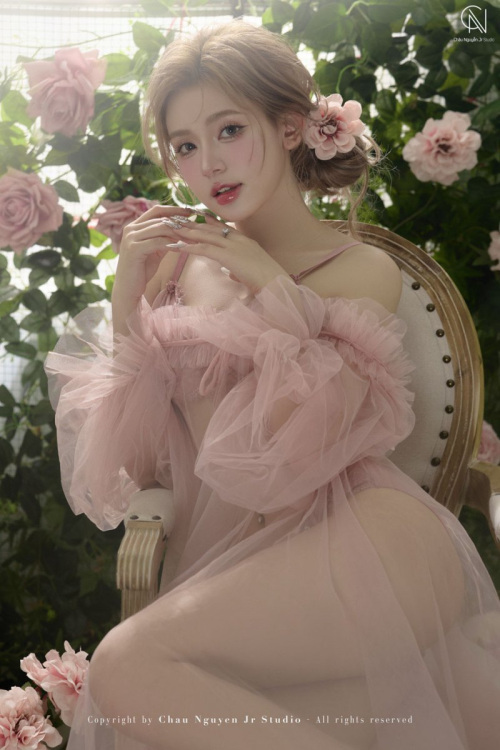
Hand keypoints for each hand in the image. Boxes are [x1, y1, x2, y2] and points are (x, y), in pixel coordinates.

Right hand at [112, 205, 194, 303]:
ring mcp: (130, 238)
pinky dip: (172, 244)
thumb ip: (163, 239)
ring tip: (193, 239)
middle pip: (160, 219)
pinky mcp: (133, 249)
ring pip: (160, 229)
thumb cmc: (141, 271)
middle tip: (198, 227)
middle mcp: (130, 229)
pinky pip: (158, 242)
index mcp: (134, 226)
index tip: (191, 212)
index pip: (156, 211)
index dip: (174, 209)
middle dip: (180, 223)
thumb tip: (180, 230)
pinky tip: (183, 248)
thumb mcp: (154, 251)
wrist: (128, 289)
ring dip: (179, 234)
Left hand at [164, 215, 285, 295]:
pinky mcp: (228, 256)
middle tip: (175, 220)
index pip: (222, 228)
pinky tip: (178, 247)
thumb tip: (232, 274)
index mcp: (245, 241)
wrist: (276, 283)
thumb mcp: (252, 272)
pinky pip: (205, 249)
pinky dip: (190, 247)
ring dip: (186, 232)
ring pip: (205, 236)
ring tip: (170, 230)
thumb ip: (240, 270)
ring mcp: (234, 246)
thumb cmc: (268, 282)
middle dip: (191, 224)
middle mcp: (238, 240)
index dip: (207, 222)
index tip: (194, 216)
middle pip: (210, 229)